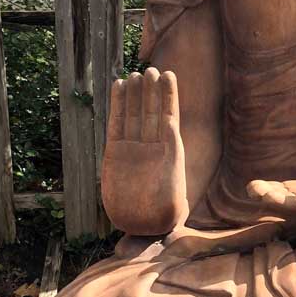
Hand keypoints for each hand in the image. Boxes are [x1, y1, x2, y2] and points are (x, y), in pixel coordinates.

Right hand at [101, 68, 187, 235]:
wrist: (142, 227)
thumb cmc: (161, 221)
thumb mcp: (173, 213)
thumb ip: (175, 206)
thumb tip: (180, 210)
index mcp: (170, 155)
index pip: (169, 118)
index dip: (168, 96)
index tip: (168, 75)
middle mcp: (152, 148)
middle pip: (152, 112)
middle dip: (152, 91)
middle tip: (150, 69)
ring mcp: (134, 148)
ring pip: (135, 114)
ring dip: (137, 94)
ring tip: (137, 74)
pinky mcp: (115, 152)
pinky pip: (117, 123)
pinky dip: (118, 105)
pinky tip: (119, 86)